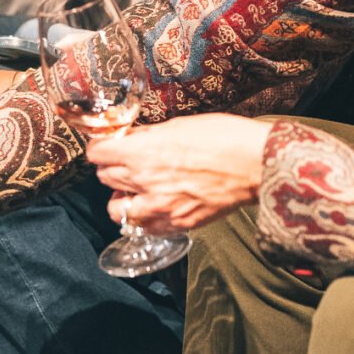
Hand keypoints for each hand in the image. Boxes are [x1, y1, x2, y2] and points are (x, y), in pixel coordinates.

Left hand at [87, 114, 270, 232]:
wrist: (256, 164)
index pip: (97, 154)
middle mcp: (145, 182)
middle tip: (124, 163)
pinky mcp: (177, 224)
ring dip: (120, 198)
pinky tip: (153, 207)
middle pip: (105, 178)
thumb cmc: (223, 138)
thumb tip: (132, 138)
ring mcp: (160, 207)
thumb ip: (149, 136)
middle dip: (111, 168)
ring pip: (116, 209)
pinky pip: (143, 227)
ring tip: (134, 190)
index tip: (107, 146)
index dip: (100, 147)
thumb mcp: (179, 126)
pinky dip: (142, 218)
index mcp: (142, 153)